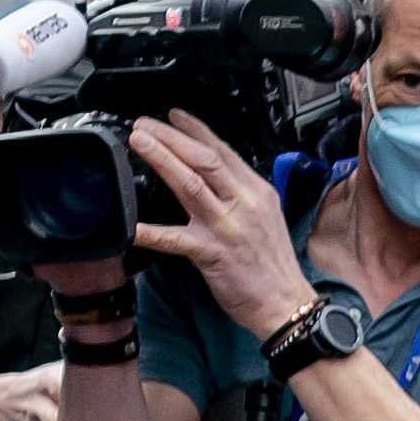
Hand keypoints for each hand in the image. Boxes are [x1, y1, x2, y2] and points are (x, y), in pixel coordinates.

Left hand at [125, 113, 314, 332]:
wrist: (286, 304)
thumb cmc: (273, 266)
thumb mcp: (266, 217)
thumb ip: (240, 195)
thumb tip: (212, 178)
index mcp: (257, 192)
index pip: (223, 151)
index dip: (196, 130)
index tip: (173, 117)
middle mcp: (244, 203)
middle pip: (205, 159)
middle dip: (172, 137)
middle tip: (144, 125)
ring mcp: (228, 227)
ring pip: (191, 184)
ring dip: (163, 160)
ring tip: (139, 143)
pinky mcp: (214, 253)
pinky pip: (177, 239)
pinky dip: (153, 231)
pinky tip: (133, 226)